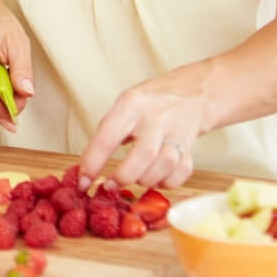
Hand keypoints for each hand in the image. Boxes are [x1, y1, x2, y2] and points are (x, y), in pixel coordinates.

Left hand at [77, 65, 216, 189]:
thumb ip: (110, 130)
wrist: (193, 91)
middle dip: (124, 176)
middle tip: (111, 186)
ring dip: (147, 180)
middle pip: (143, 154)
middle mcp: (156, 117)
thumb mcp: (125, 104)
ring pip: (165, 165)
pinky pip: (182, 171)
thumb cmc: (151, 100)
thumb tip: (89, 165)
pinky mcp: (192, 145)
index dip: (93, 163)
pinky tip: (157, 178)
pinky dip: (168, 182)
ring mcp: (177, 131)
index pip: (107, 136)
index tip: (83, 182)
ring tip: (136, 179)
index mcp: (131, 104)